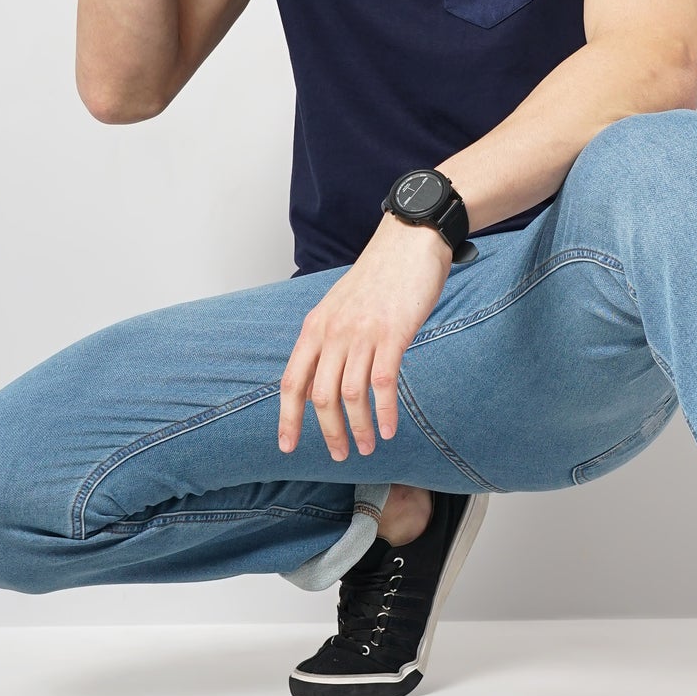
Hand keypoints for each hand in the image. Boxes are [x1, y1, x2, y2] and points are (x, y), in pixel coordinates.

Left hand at [277, 214, 454, 461]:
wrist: (409, 240)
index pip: (292, 381)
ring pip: (351, 395)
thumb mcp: (340, 304)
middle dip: (329, 432)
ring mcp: (362, 333)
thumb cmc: (379, 275)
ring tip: (368, 447)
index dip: (287, 418)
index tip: (288, 446)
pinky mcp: (393, 333)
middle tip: (340, 455)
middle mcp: (333, 332)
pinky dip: (384, 412)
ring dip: (358, 428)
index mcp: (316, 326)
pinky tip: (388, 428)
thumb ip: (329, 337)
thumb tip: (323, 375)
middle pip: (320, 396)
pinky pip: (383, 383)